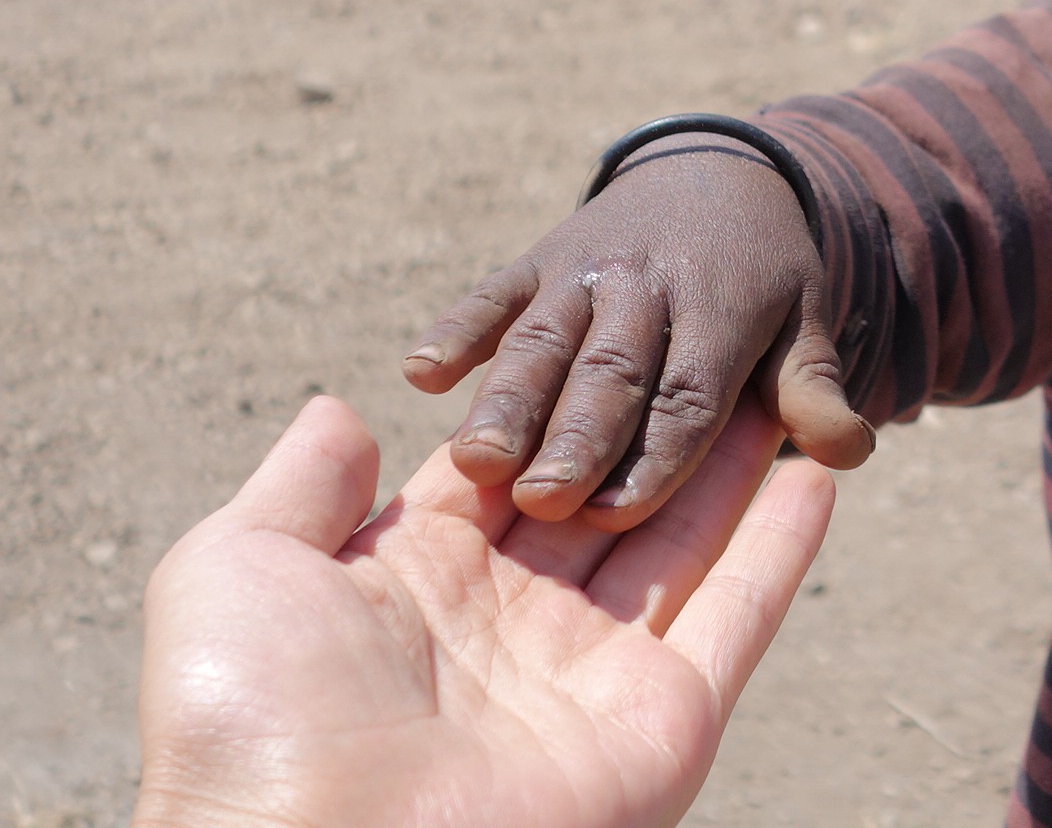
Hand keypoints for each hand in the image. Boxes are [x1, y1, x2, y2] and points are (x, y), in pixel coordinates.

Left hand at [136, 394, 831, 827]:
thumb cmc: (249, 726)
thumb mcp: (234, 572)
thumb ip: (300, 487)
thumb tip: (345, 407)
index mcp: (419, 579)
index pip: (515, 464)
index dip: (562, 397)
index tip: (613, 325)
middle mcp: (514, 622)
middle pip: (608, 492)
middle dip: (660, 420)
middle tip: (722, 337)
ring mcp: (592, 674)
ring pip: (680, 543)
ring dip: (734, 465)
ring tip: (786, 381)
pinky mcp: (659, 723)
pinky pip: (733, 619)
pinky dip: (780, 548)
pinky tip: (818, 474)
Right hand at [405, 140, 874, 524]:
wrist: (718, 173)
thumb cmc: (763, 280)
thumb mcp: (804, 323)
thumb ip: (811, 390)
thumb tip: (849, 451)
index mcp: (724, 311)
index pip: (691, 394)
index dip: (659, 452)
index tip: (622, 515)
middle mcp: (652, 287)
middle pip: (613, 371)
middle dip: (579, 434)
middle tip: (545, 499)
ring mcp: (586, 268)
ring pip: (545, 338)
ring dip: (508, 396)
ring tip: (475, 459)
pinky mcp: (534, 258)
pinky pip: (492, 293)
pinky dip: (458, 327)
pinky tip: (421, 372)